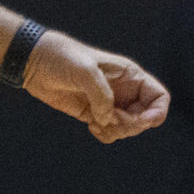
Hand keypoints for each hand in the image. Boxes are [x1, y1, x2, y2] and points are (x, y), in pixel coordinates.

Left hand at [20, 29, 168, 142]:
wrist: (34, 63)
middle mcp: (123, 90)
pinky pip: (109, 132)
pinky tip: (91, 126)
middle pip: (145, 118)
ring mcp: (108, 103)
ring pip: (128, 128)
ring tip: (96, 123)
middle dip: (131, 125)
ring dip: (117, 132)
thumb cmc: (62, 57)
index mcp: (130, 75)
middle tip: (110, 120)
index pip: (159, 97)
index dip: (157, 112)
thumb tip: (108, 119)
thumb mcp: (85, 70)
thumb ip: (101, 95)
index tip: (141, 120)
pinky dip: (105, 135)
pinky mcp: (92, 114)